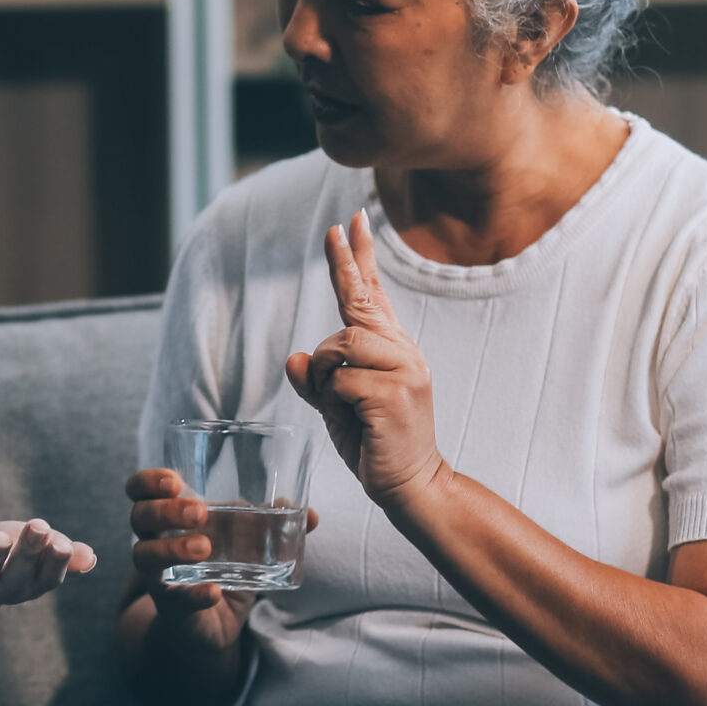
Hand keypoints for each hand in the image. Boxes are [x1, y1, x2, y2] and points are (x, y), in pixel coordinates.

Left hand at [0, 518, 95, 609]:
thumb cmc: (1, 551)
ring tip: (1, 538)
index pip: (47, 578)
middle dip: (28, 553)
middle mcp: (2, 590)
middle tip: (39, 528)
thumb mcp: (32, 545)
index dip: (55, 563)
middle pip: (17, 577)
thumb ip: (59, 550)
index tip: (62, 543)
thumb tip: (91, 558)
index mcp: (29, 583)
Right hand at [126, 467, 317, 645]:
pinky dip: (195, 595)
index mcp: (168, 518)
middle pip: (139, 517)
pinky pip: (175, 600)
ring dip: (173, 548)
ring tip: (204, 547)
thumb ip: (271, 524)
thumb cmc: (220, 567)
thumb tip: (310, 514)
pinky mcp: (171, 607)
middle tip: (200, 512)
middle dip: (165, 510)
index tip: (174, 480)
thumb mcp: (244, 541)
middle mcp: (154, 543)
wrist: (210, 624)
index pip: (139, 490)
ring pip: (144, 556)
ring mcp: (159, 577)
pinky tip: (215, 592)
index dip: (148, 481)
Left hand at [287, 212, 444, 507]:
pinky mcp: (395, 393)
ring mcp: (403, 370)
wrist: (412, 485)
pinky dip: (333, 400)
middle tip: (333, 229)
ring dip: (326, 374)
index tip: (352, 220)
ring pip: (340, 344)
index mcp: (393, 350)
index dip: (360, 258)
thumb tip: (294, 359)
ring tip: (342, 403)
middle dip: (342, 266)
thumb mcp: (338, 408)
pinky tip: (355, 418)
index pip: (374, 294)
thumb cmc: (375, 444)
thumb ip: (317, 383)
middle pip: (359, 303)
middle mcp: (403, 351)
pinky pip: (341, 380)